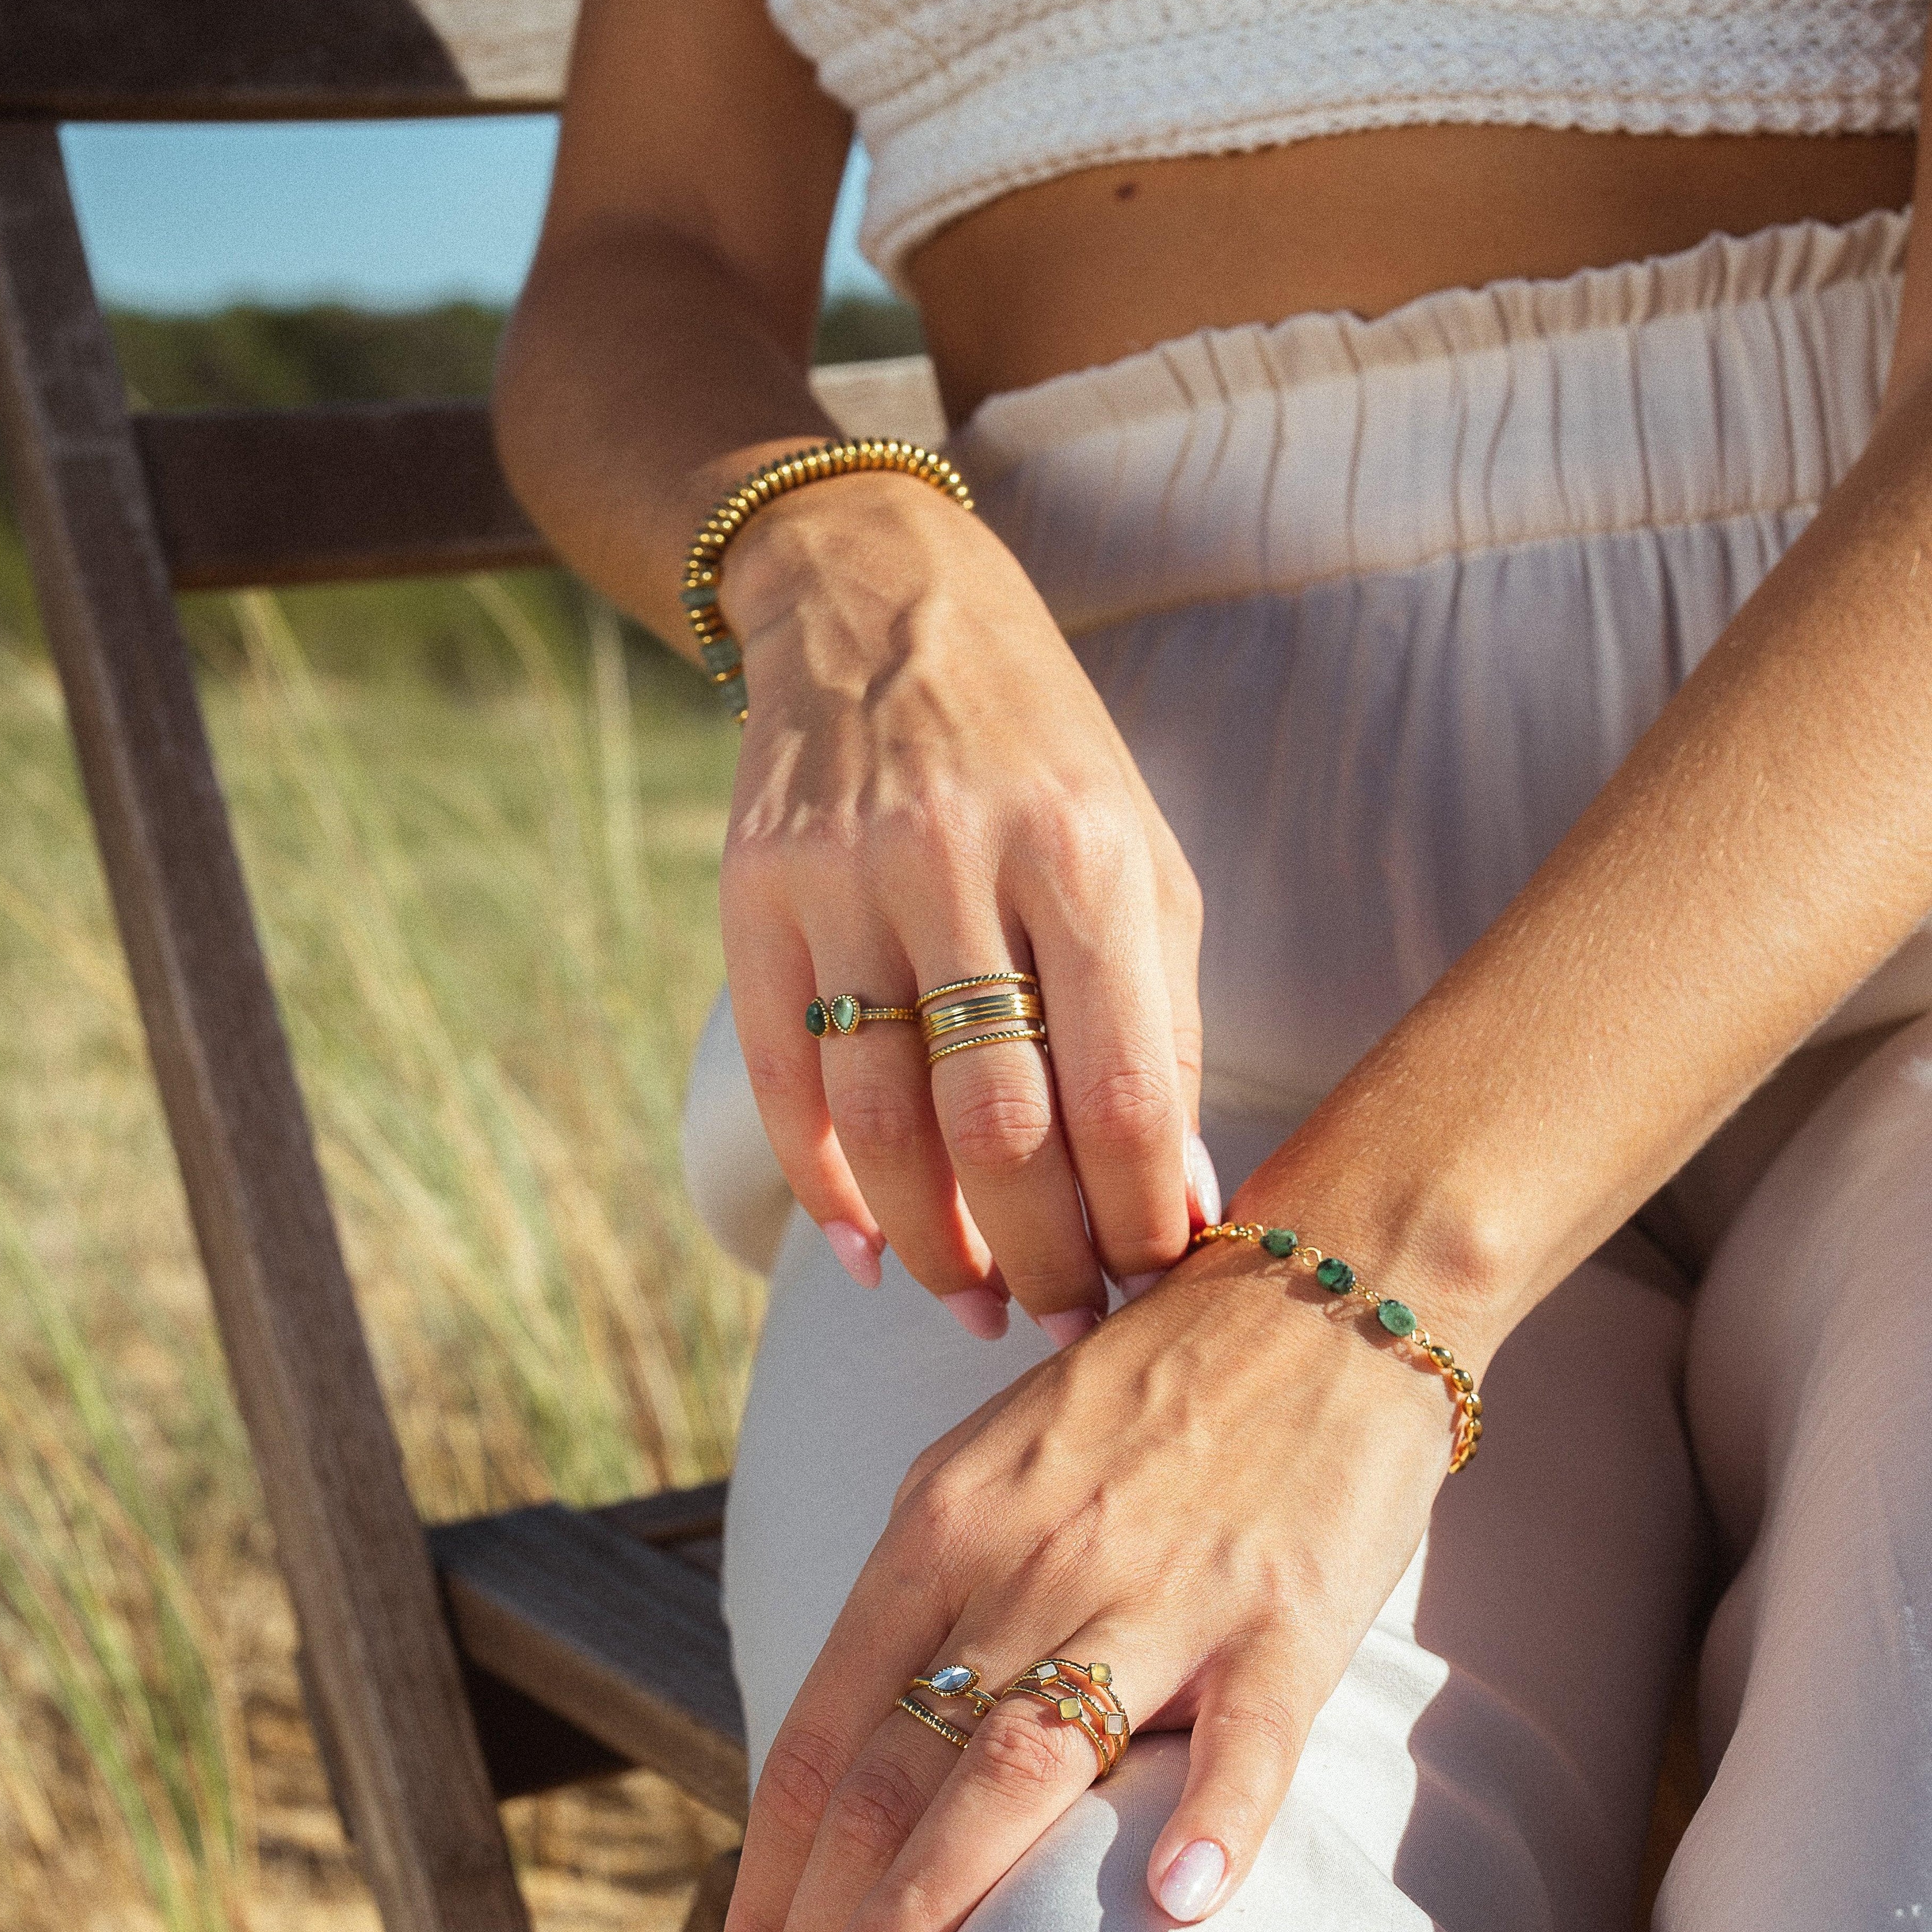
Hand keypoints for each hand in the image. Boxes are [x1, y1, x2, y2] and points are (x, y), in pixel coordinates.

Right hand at [718, 471, 1206, 1343]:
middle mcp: (957, 865)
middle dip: (1042, 1257)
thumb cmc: (1045, 760)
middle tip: (1067, 1325)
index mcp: (1083, 856)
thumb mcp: (1143, 861)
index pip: (1121, 1091)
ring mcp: (842, 882)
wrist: (881, 606)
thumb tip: (1179, 1200)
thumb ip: (1166, 1027)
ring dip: (935, 1246)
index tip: (1157, 1288)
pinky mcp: (752, 897)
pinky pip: (785, 1082)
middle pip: (997, 1129)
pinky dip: (826, 1191)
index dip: (1140, 1217)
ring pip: (883, 1125)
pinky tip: (872, 1252)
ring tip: (979, 1305)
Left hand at [718, 1231, 1488, 1931]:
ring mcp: (1159, 1590)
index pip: (817, 1743)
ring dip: (927, 1910)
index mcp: (939, 1530)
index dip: (765, 1885)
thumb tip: (858, 1769)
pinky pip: (1246, 1734)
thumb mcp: (994, 1472)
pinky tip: (1171, 1910)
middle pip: (889, 1777)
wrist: (1329, 1285)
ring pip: (1019, 1767)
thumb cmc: (1152, 1402)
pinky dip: (1210, 1820)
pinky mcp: (1287, 1613)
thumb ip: (930, 1609)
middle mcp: (1026, 1564)